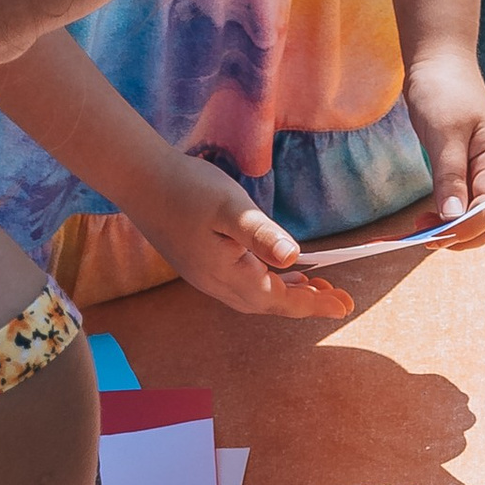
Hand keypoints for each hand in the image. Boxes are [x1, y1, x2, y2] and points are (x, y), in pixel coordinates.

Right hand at [140, 144, 353, 321]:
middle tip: (339, 298)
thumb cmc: (187, 188)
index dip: (315, 304)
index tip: (345, 306)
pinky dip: (266, 283)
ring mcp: (205, 276)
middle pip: (270, 305)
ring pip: (254, 296)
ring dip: (286, 294)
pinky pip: (241, 284)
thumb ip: (261, 235)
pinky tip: (274, 270)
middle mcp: (216, 284)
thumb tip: (293, 258)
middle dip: (306, 303)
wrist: (138, 179)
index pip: (280, 300)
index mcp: (228, 275)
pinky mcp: (198, 263)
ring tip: (316, 288)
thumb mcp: (231, 208)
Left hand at [402, 46, 484, 242]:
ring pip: (482, 216)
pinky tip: (429, 215)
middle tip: (426, 237)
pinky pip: (467, 203)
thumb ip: (450, 176)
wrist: (440, 60)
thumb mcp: (443, 132)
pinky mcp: (468, 168)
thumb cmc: (443, 89)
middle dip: (463, 236)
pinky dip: (451, 216)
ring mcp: (483, 170)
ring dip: (457, 230)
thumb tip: (454, 218)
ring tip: (423, 227)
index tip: (431, 236)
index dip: (464, 229)